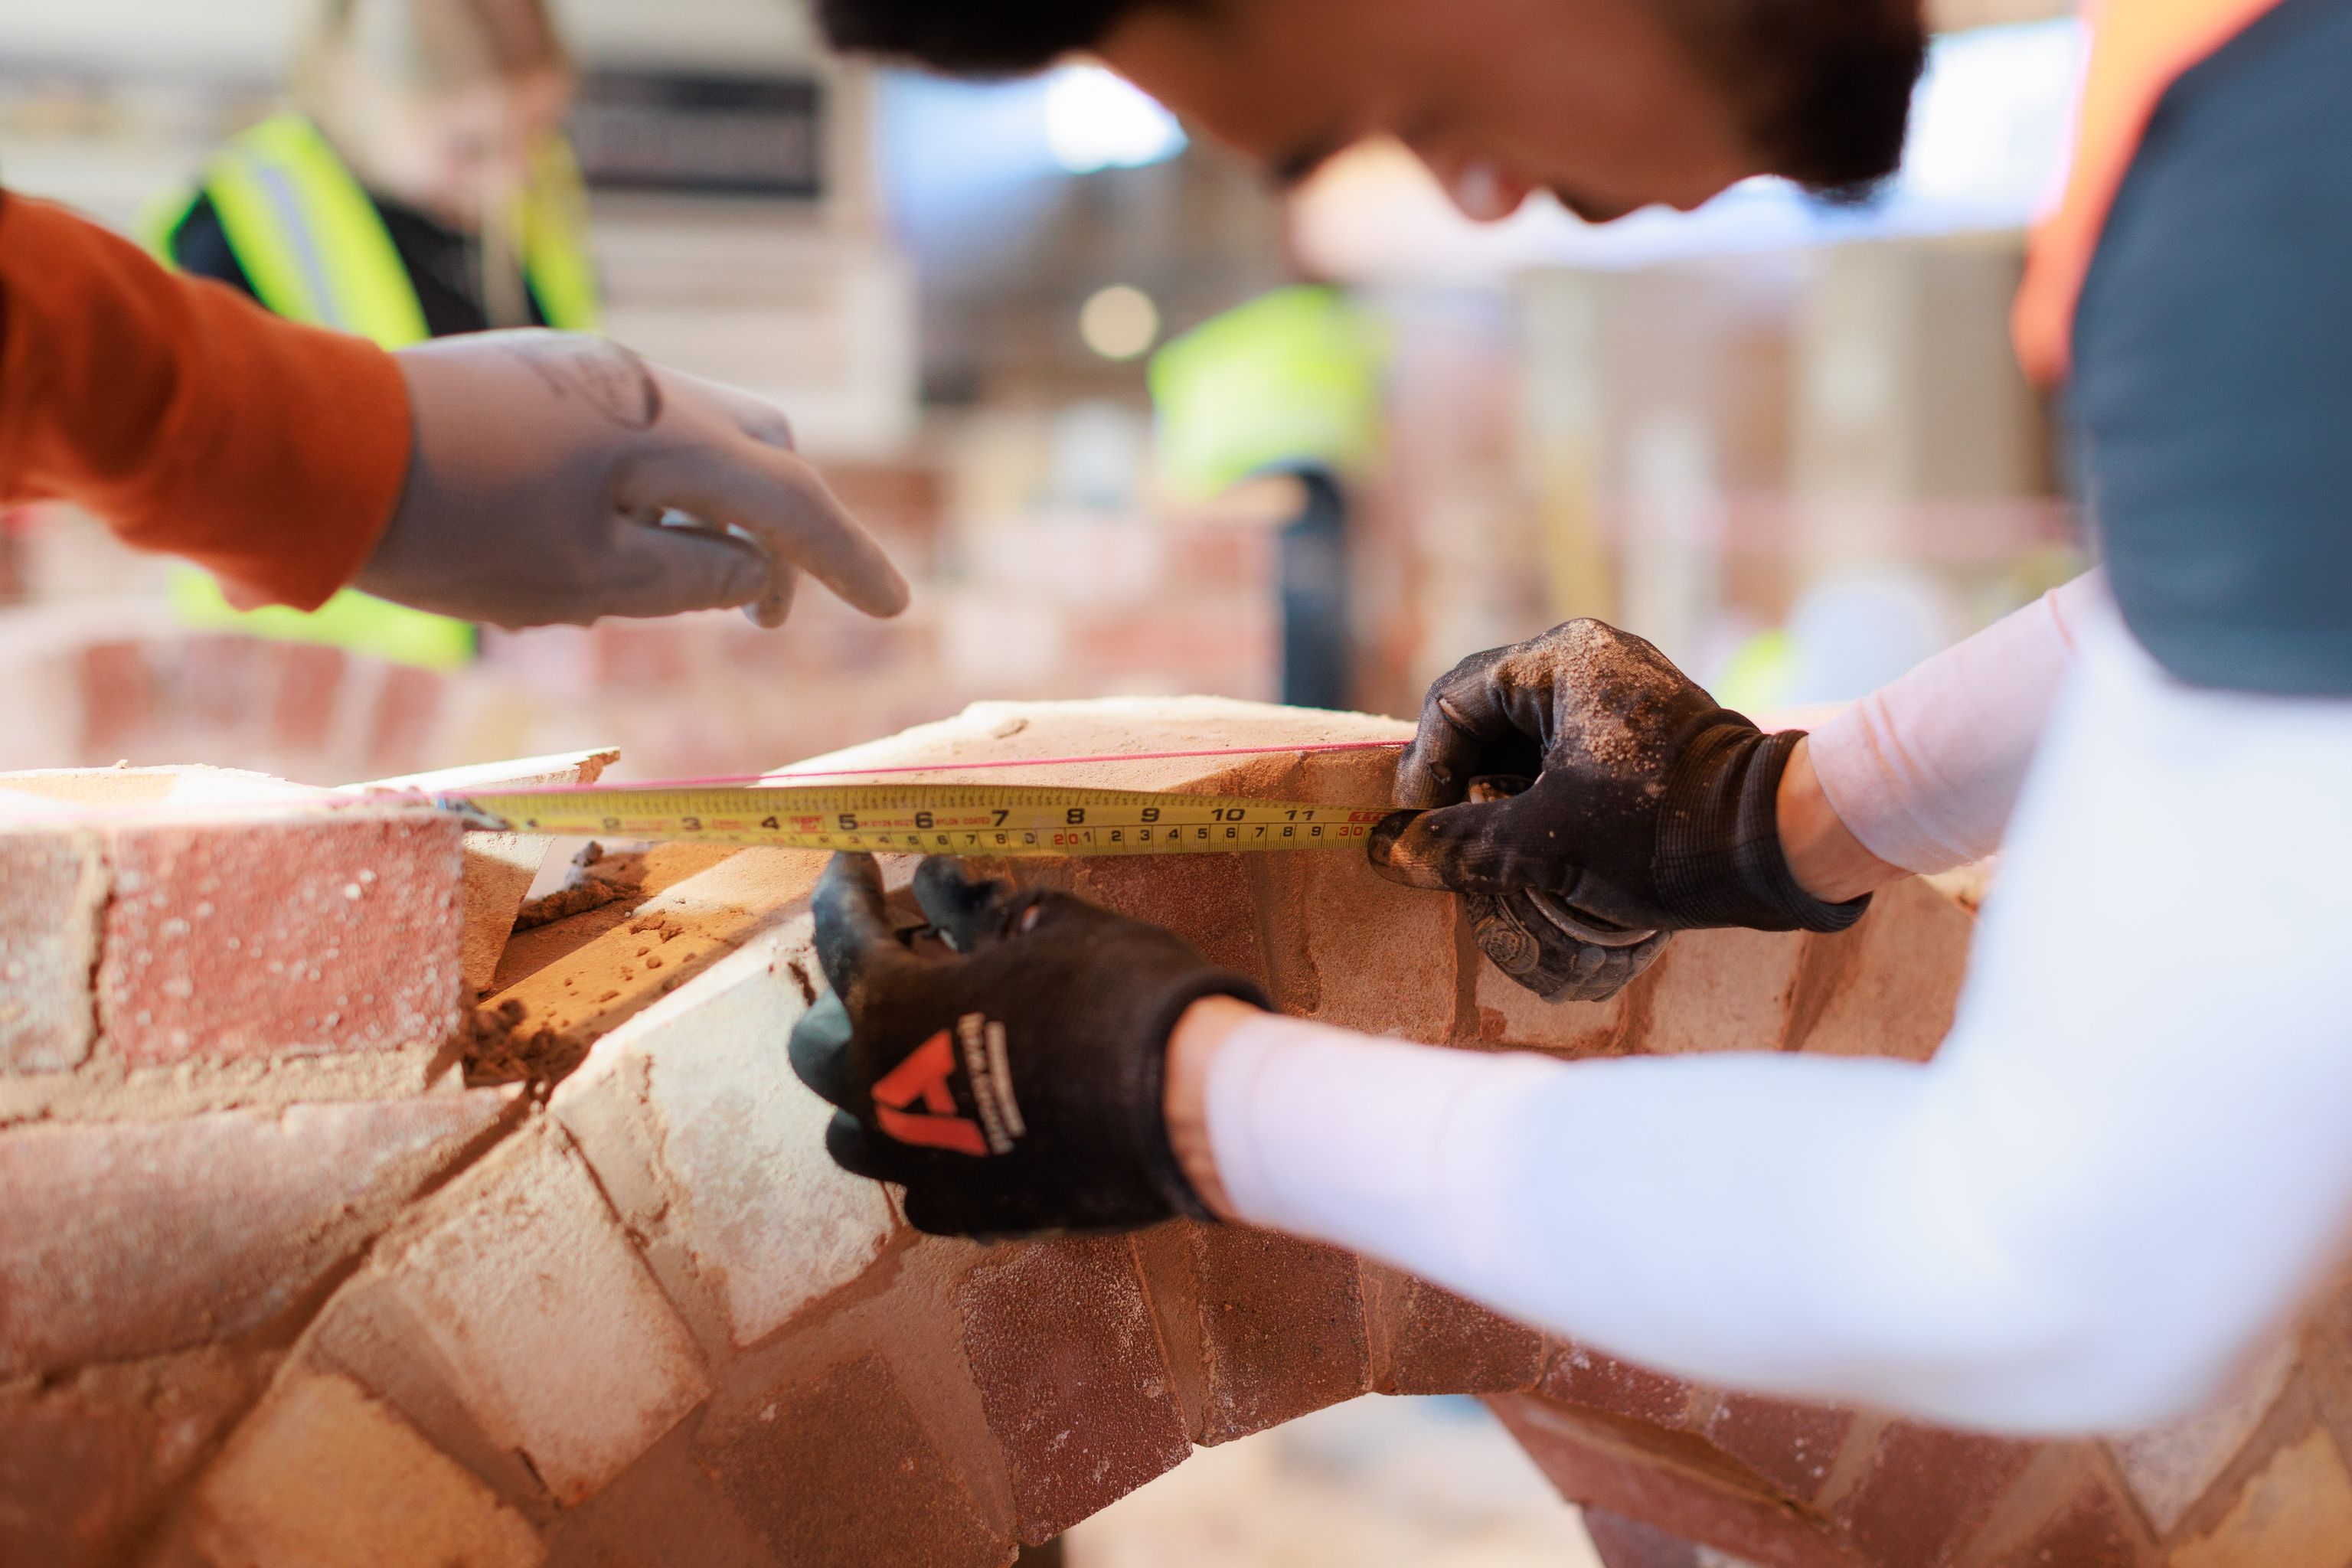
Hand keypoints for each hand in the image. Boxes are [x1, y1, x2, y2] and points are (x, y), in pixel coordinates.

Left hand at [359, 331, 909, 629]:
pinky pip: (638, 430)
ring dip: (717, 508)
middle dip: (786, 529)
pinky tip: (616, 539)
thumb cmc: (452, 532)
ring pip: (698, 434)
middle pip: (760, 445)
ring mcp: (588, 370)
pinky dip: (662, 487)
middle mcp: (639, 381)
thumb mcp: (588, 583)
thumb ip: (694, 580)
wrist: (315, 454)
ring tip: (683, 586)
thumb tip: (758, 576)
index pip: (791, 496)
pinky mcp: (541, 378)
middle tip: (768, 616)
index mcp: (663, 430)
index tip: (896, 608)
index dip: (848, 558)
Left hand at [788, 854, 1269, 1238]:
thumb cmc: (1121, 994)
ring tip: (925, 1060)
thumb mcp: (1055, 927)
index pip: (841, 933)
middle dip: (850, 1003)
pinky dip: (933, 1152)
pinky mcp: (967, 1211)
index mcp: (893, 1005)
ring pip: (851, 1132)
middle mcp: (881, 1091)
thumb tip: (947, 885)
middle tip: (902, 973)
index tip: (848, 861)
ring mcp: (917, 1162)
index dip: (842, 887)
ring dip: (874, 1089)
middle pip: (819, 1047)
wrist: (1188, 1103)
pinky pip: (919, 1184)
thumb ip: (987, 912)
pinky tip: (974, 1126)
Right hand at [1370, 619, 1868, 955]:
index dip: (1424, 764)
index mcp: (1561, 659)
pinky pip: (1571, 745)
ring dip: (1500, 787)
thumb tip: (1392, 852)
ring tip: (1492, 845)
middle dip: (1461, 777)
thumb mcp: (1543, 843)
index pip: (1455, 698)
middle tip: (1448, 837)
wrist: (1780, 842)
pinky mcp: (1649, 724)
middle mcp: (1593, 657)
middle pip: (1491, 711)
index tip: (1417, 824)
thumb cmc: (1656, 833)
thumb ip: (1460, 842)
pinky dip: (1542, 786)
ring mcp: (1626, 687)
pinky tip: (1538, 835)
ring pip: (1530, 732)